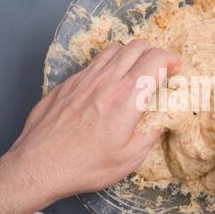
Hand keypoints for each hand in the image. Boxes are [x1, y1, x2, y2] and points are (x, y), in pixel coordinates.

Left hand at [0, 40, 179, 213]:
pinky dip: (109, 64)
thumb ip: (150, 135)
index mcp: (126, 99)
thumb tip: (160, 122)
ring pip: (115, 49)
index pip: (154, 61)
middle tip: (159, 67)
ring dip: (131, 54)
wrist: (38, 166)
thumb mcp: (128, 159)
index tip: (176, 67)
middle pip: (137, 47)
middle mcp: (106, 81)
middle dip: (155, 52)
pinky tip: (107, 83)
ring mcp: (84, 79)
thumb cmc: (84, 166)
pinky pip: (94, 62)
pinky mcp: (68, 83)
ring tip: (135, 71)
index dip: (171, 59)